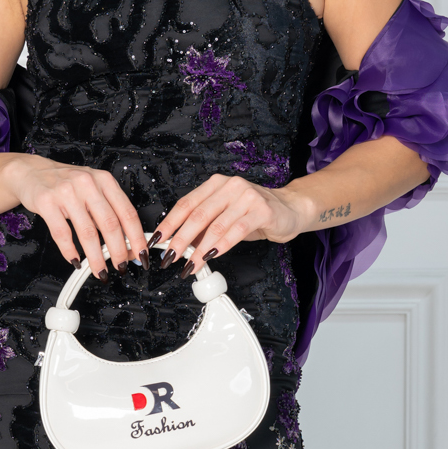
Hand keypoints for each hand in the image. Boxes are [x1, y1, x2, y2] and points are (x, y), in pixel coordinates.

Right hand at [1, 153, 147, 278]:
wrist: (32, 172)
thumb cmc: (66, 184)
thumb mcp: (92, 189)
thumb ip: (108, 211)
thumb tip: (126, 243)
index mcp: (104, 181)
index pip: (127, 213)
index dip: (137, 237)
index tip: (141, 254)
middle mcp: (87, 183)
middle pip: (110, 224)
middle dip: (119, 251)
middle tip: (121, 266)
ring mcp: (66, 192)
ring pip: (87, 232)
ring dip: (96, 257)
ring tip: (100, 271)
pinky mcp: (47, 202)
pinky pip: (62, 233)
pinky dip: (70, 251)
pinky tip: (75, 261)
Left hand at [152, 173, 311, 268]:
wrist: (290, 209)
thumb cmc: (254, 213)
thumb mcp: (225, 216)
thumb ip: (204, 226)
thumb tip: (179, 243)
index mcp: (216, 184)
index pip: (186, 204)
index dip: (169, 223)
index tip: (157, 239)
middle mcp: (230, 186)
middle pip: (197, 215)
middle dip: (180, 239)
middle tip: (170, 257)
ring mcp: (246, 196)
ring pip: (216, 225)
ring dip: (199, 249)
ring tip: (190, 264)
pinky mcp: (261, 210)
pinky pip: (236, 230)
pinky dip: (222, 245)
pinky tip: (212, 256)